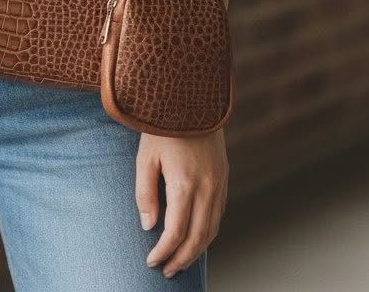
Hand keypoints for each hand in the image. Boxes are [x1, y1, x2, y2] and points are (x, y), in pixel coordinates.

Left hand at [135, 128, 228, 277]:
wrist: (192, 96)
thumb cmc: (162, 124)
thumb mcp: (145, 156)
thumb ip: (145, 193)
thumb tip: (149, 226)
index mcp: (185, 184)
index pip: (175, 232)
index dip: (163, 252)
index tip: (151, 262)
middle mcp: (207, 188)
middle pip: (197, 238)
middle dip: (181, 259)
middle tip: (167, 272)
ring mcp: (219, 183)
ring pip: (212, 229)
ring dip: (197, 250)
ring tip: (180, 261)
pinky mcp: (224, 176)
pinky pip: (219, 214)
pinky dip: (208, 232)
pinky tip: (195, 237)